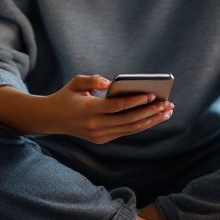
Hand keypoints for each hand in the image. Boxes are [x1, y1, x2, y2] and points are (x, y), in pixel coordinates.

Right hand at [41, 74, 173, 144]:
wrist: (51, 119)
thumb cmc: (66, 96)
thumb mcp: (75, 82)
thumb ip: (93, 80)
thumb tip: (112, 82)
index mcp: (88, 110)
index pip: (116, 107)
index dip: (135, 101)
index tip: (152, 94)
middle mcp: (95, 126)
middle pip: (128, 120)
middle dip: (150, 112)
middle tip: (168, 104)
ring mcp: (99, 135)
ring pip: (131, 129)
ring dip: (151, 120)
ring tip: (167, 111)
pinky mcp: (103, 139)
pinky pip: (126, 131)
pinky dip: (142, 124)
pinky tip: (155, 117)